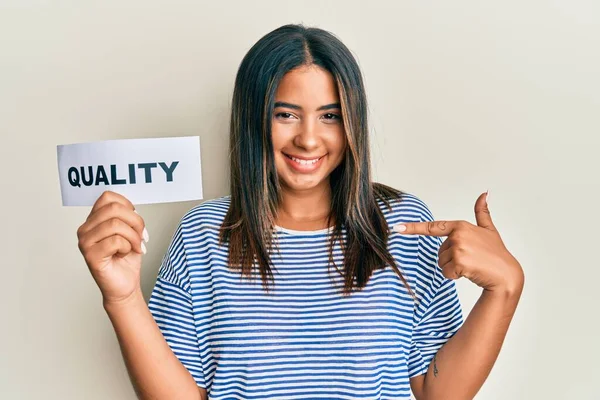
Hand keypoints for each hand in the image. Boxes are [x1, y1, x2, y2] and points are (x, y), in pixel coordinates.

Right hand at [76, 191, 149, 304]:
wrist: (125, 285)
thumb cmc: (127, 259)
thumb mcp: (131, 231)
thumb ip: (128, 216)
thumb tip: (132, 208)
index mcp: (94, 220)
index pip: (108, 197)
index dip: (128, 205)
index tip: (136, 220)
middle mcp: (85, 228)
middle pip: (114, 208)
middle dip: (135, 221)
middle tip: (141, 236)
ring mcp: (85, 242)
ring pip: (116, 224)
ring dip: (133, 236)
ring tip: (134, 247)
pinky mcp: (90, 255)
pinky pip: (115, 241)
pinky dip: (127, 247)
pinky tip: (124, 254)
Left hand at [393, 191, 523, 294]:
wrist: (506, 275)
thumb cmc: (497, 253)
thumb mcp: (489, 230)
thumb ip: (482, 213)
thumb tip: (484, 194)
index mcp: (461, 226)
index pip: (433, 227)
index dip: (413, 228)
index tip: (397, 228)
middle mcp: (458, 235)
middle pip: (440, 252)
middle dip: (452, 258)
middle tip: (471, 259)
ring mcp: (458, 248)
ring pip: (441, 262)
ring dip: (453, 268)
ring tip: (471, 265)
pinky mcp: (458, 262)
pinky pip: (446, 272)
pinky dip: (455, 276)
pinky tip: (470, 273)